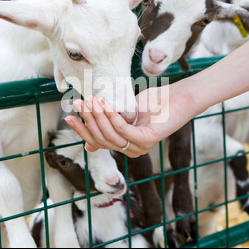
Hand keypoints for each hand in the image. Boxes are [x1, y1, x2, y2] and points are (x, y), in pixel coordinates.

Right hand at [65, 82, 198, 156]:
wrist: (180, 97)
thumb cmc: (154, 102)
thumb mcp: (126, 114)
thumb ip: (108, 127)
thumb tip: (88, 145)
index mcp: (125, 146)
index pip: (97, 142)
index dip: (82, 130)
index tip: (68, 116)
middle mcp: (132, 151)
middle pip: (101, 139)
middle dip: (87, 120)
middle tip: (79, 102)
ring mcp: (140, 147)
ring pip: (110, 135)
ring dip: (97, 116)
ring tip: (90, 99)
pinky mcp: (147, 140)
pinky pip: (123, 129)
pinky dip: (111, 116)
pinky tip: (104, 102)